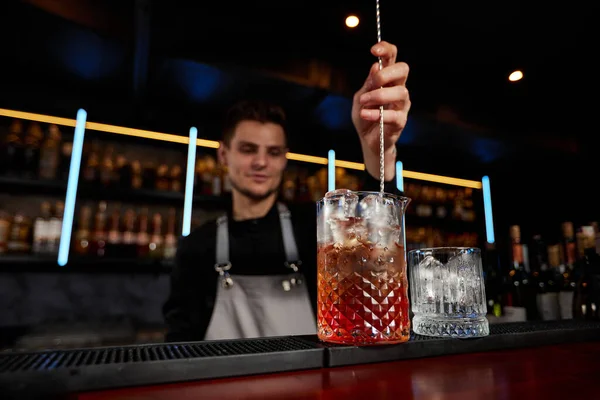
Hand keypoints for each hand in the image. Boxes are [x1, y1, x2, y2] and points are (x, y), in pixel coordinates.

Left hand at [352, 41, 409, 180]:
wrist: (367, 141)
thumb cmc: (364, 116)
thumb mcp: (360, 98)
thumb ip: (368, 84)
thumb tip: (374, 66)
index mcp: (388, 80)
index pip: (392, 58)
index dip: (386, 50)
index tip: (374, 50)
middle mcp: (398, 88)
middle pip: (403, 69)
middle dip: (386, 73)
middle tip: (372, 82)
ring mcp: (402, 105)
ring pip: (400, 92)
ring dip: (378, 95)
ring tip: (363, 103)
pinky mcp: (401, 121)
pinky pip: (394, 115)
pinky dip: (378, 114)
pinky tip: (365, 114)